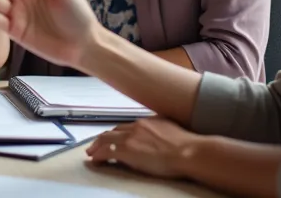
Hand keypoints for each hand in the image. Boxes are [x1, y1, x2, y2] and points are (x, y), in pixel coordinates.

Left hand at [85, 118, 199, 178]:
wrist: (189, 151)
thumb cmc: (187, 146)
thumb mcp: (172, 130)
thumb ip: (161, 130)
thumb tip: (159, 135)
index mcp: (148, 121)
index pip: (127, 126)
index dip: (118, 133)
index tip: (114, 138)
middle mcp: (137, 126)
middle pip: (115, 130)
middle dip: (104, 138)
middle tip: (96, 145)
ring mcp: (131, 137)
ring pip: (106, 138)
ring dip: (97, 146)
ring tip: (91, 153)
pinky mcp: (127, 150)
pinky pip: (106, 151)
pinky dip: (98, 155)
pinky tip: (95, 160)